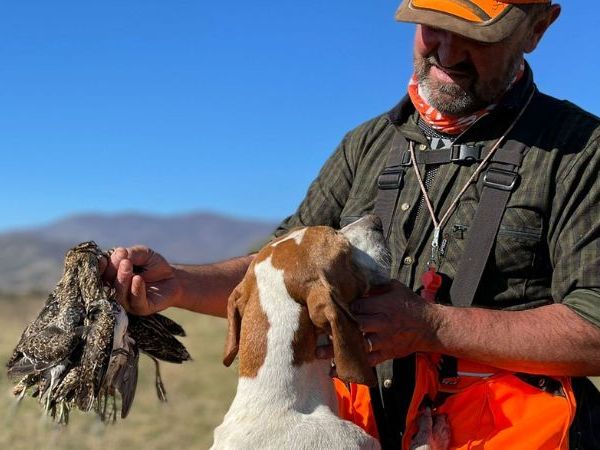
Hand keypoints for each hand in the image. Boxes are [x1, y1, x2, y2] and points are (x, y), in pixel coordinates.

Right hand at [102, 246, 182, 314]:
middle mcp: (116, 291)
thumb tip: (118, 252)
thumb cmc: (154, 265)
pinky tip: (138, 279)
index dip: (99, 268)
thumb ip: (132, 253)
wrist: (174, 278)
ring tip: (127, 265)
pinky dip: (136, 290)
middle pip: (107, 284)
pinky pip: (136, 301)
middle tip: (123, 261)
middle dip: (112, 271)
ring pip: (119, 294)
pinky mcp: (141, 308)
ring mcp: (128, 302)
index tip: (103, 259)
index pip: (101, 274)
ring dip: (122, 279)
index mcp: (112, 278)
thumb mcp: (144, 254)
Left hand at [316, 280, 439, 365]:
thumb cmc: (411, 304)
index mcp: (382, 305)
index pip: (356, 306)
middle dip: (335, 328)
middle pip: (353, 325)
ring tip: (318, 352)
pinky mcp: (385, 354)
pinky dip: (351, 366)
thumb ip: (374, 285)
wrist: (430, 327)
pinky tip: (335, 371)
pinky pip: (366, 362)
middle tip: (315, 330)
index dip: (341, 308)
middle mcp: (381, 323)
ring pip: (357, 345)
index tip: (326, 308)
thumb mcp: (394, 287)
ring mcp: (382, 341)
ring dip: (337, 349)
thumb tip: (354, 280)